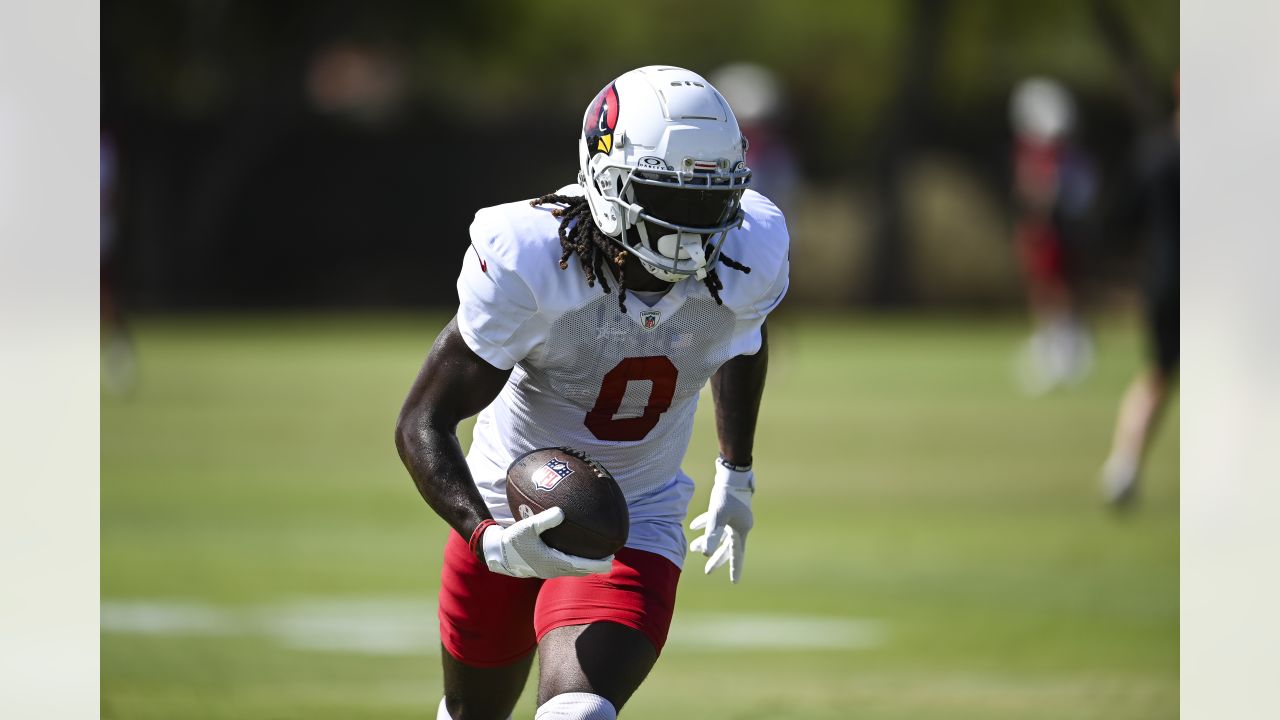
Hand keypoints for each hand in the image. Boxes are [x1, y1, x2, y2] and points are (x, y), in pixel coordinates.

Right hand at [481, 507, 613, 578]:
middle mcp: (552, 570)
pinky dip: (573, 564)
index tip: (610, 562)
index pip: (580, 566)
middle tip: (610, 561)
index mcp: (552, 562)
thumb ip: (545, 520)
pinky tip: (573, 554)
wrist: (496, 554)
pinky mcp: (541, 567)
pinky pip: (563, 567)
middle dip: (594, 567)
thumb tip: (561, 511)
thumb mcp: (527, 527)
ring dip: (584, 566)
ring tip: (596, 560)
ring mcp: (547, 570)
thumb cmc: (512, 540)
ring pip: (571, 571)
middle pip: (579, 571)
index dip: (596, 565)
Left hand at [688, 458, 754, 582]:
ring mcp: (735, 517)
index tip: (734, 581)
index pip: (737, 554)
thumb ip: (712, 535)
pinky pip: (717, 521)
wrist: (732, 473)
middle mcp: (740, 526)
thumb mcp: (717, 516)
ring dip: (707, 540)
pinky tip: (693, 526)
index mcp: (741, 530)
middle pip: (727, 547)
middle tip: (707, 571)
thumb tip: (707, 553)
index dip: (735, 568)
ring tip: (692, 547)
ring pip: (720, 534)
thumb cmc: (726, 495)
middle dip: (716, 558)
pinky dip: (706, 524)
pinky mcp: (729, 509)